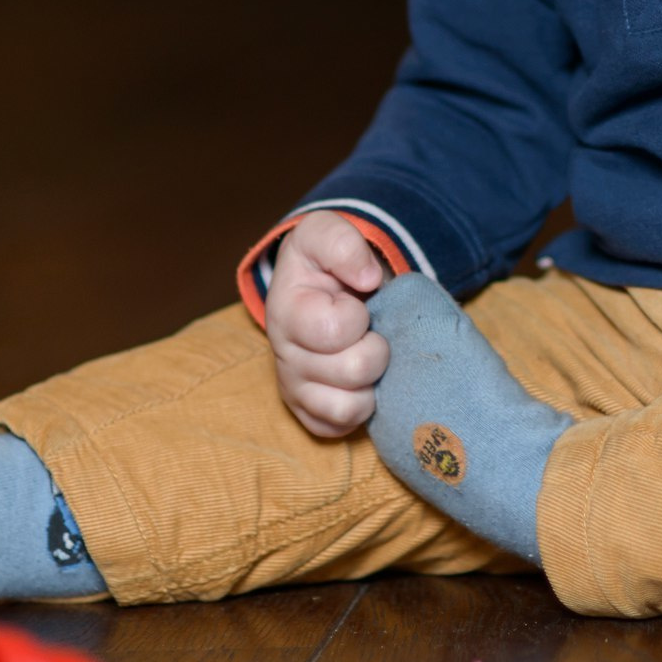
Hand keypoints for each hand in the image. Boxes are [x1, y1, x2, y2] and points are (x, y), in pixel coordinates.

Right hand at [265, 212, 394, 436]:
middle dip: (376, 348)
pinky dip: (361, 408)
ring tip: (367, 358)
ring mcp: (295, 389)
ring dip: (370, 382)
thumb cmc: (325, 262)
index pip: (335, 329)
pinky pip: (341, 428)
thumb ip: (342, 242)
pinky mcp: (309, 415)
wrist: (321, 284)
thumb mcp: (326, 233)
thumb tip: (367, 278)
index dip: (358, 316)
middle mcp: (285, 356)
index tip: (356, 303)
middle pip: (353, 371)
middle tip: (370, 332)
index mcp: (287, 312)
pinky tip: (361, 382)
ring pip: (347, 408)